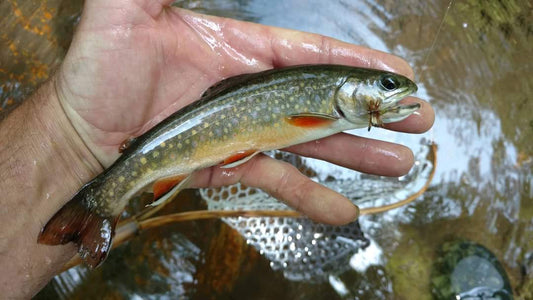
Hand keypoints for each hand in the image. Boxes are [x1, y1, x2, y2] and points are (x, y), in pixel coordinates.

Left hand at [56, 0, 433, 224]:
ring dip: (357, 154)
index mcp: (241, 52)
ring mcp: (245, 132)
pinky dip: (309, 198)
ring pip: (312, 144)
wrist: (83, 137)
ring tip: (399, 163)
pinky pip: (278, 183)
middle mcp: (252, 91)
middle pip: (325, 100)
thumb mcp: (124, 11)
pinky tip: (344, 210)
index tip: (398, 71)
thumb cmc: (99, 72)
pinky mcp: (232, 166)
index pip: (311, 54)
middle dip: (373, 110)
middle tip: (420, 118)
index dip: (355, 61)